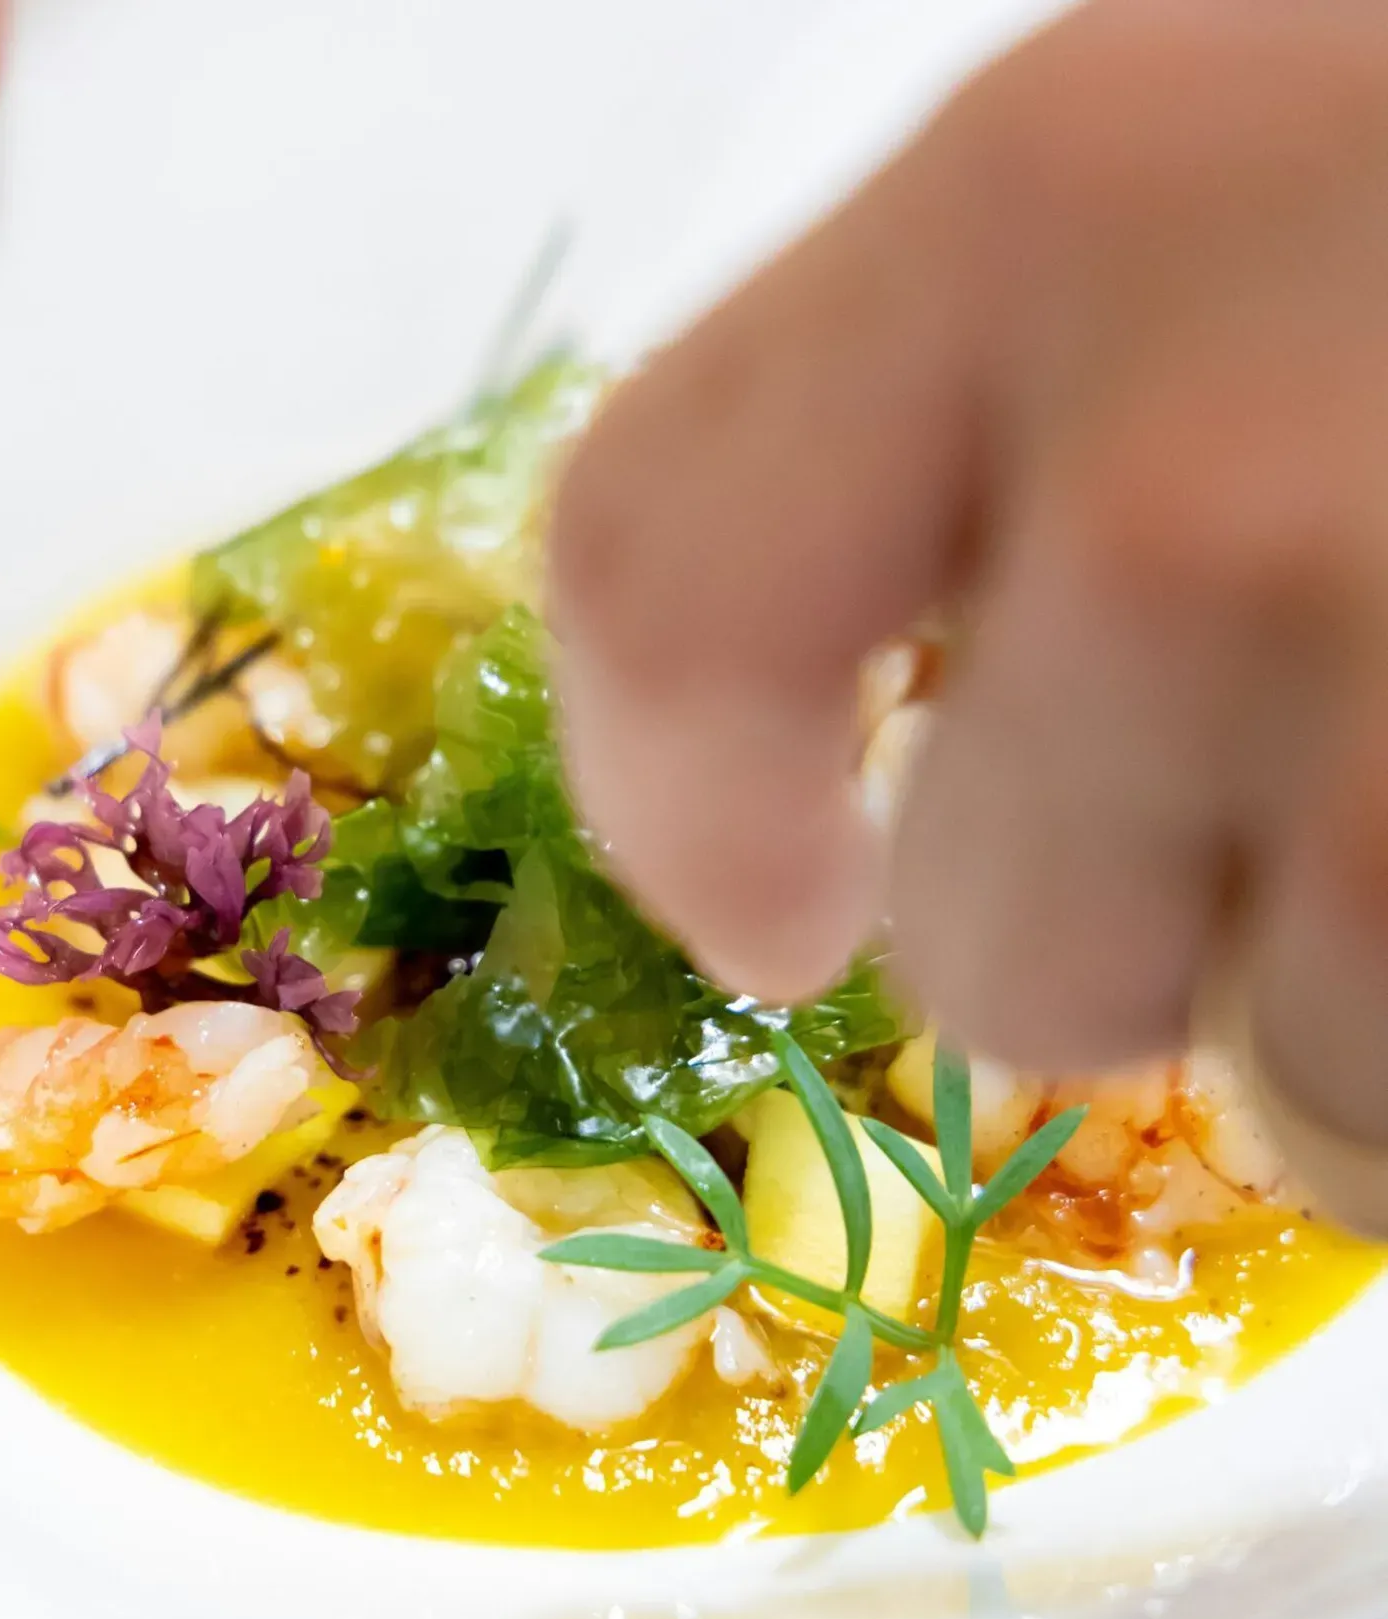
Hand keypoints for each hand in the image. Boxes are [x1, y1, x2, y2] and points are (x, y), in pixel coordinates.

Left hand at [549, 0, 1387, 1222]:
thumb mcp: (1267, 175)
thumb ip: (1028, 402)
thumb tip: (880, 696)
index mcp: (1058, 208)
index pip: (670, 580)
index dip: (683, 794)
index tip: (771, 903)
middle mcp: (1207, 481)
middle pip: (990, 929)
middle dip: (1124, 934)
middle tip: (1339, 775)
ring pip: (1289, 1074)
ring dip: (1379, 994)